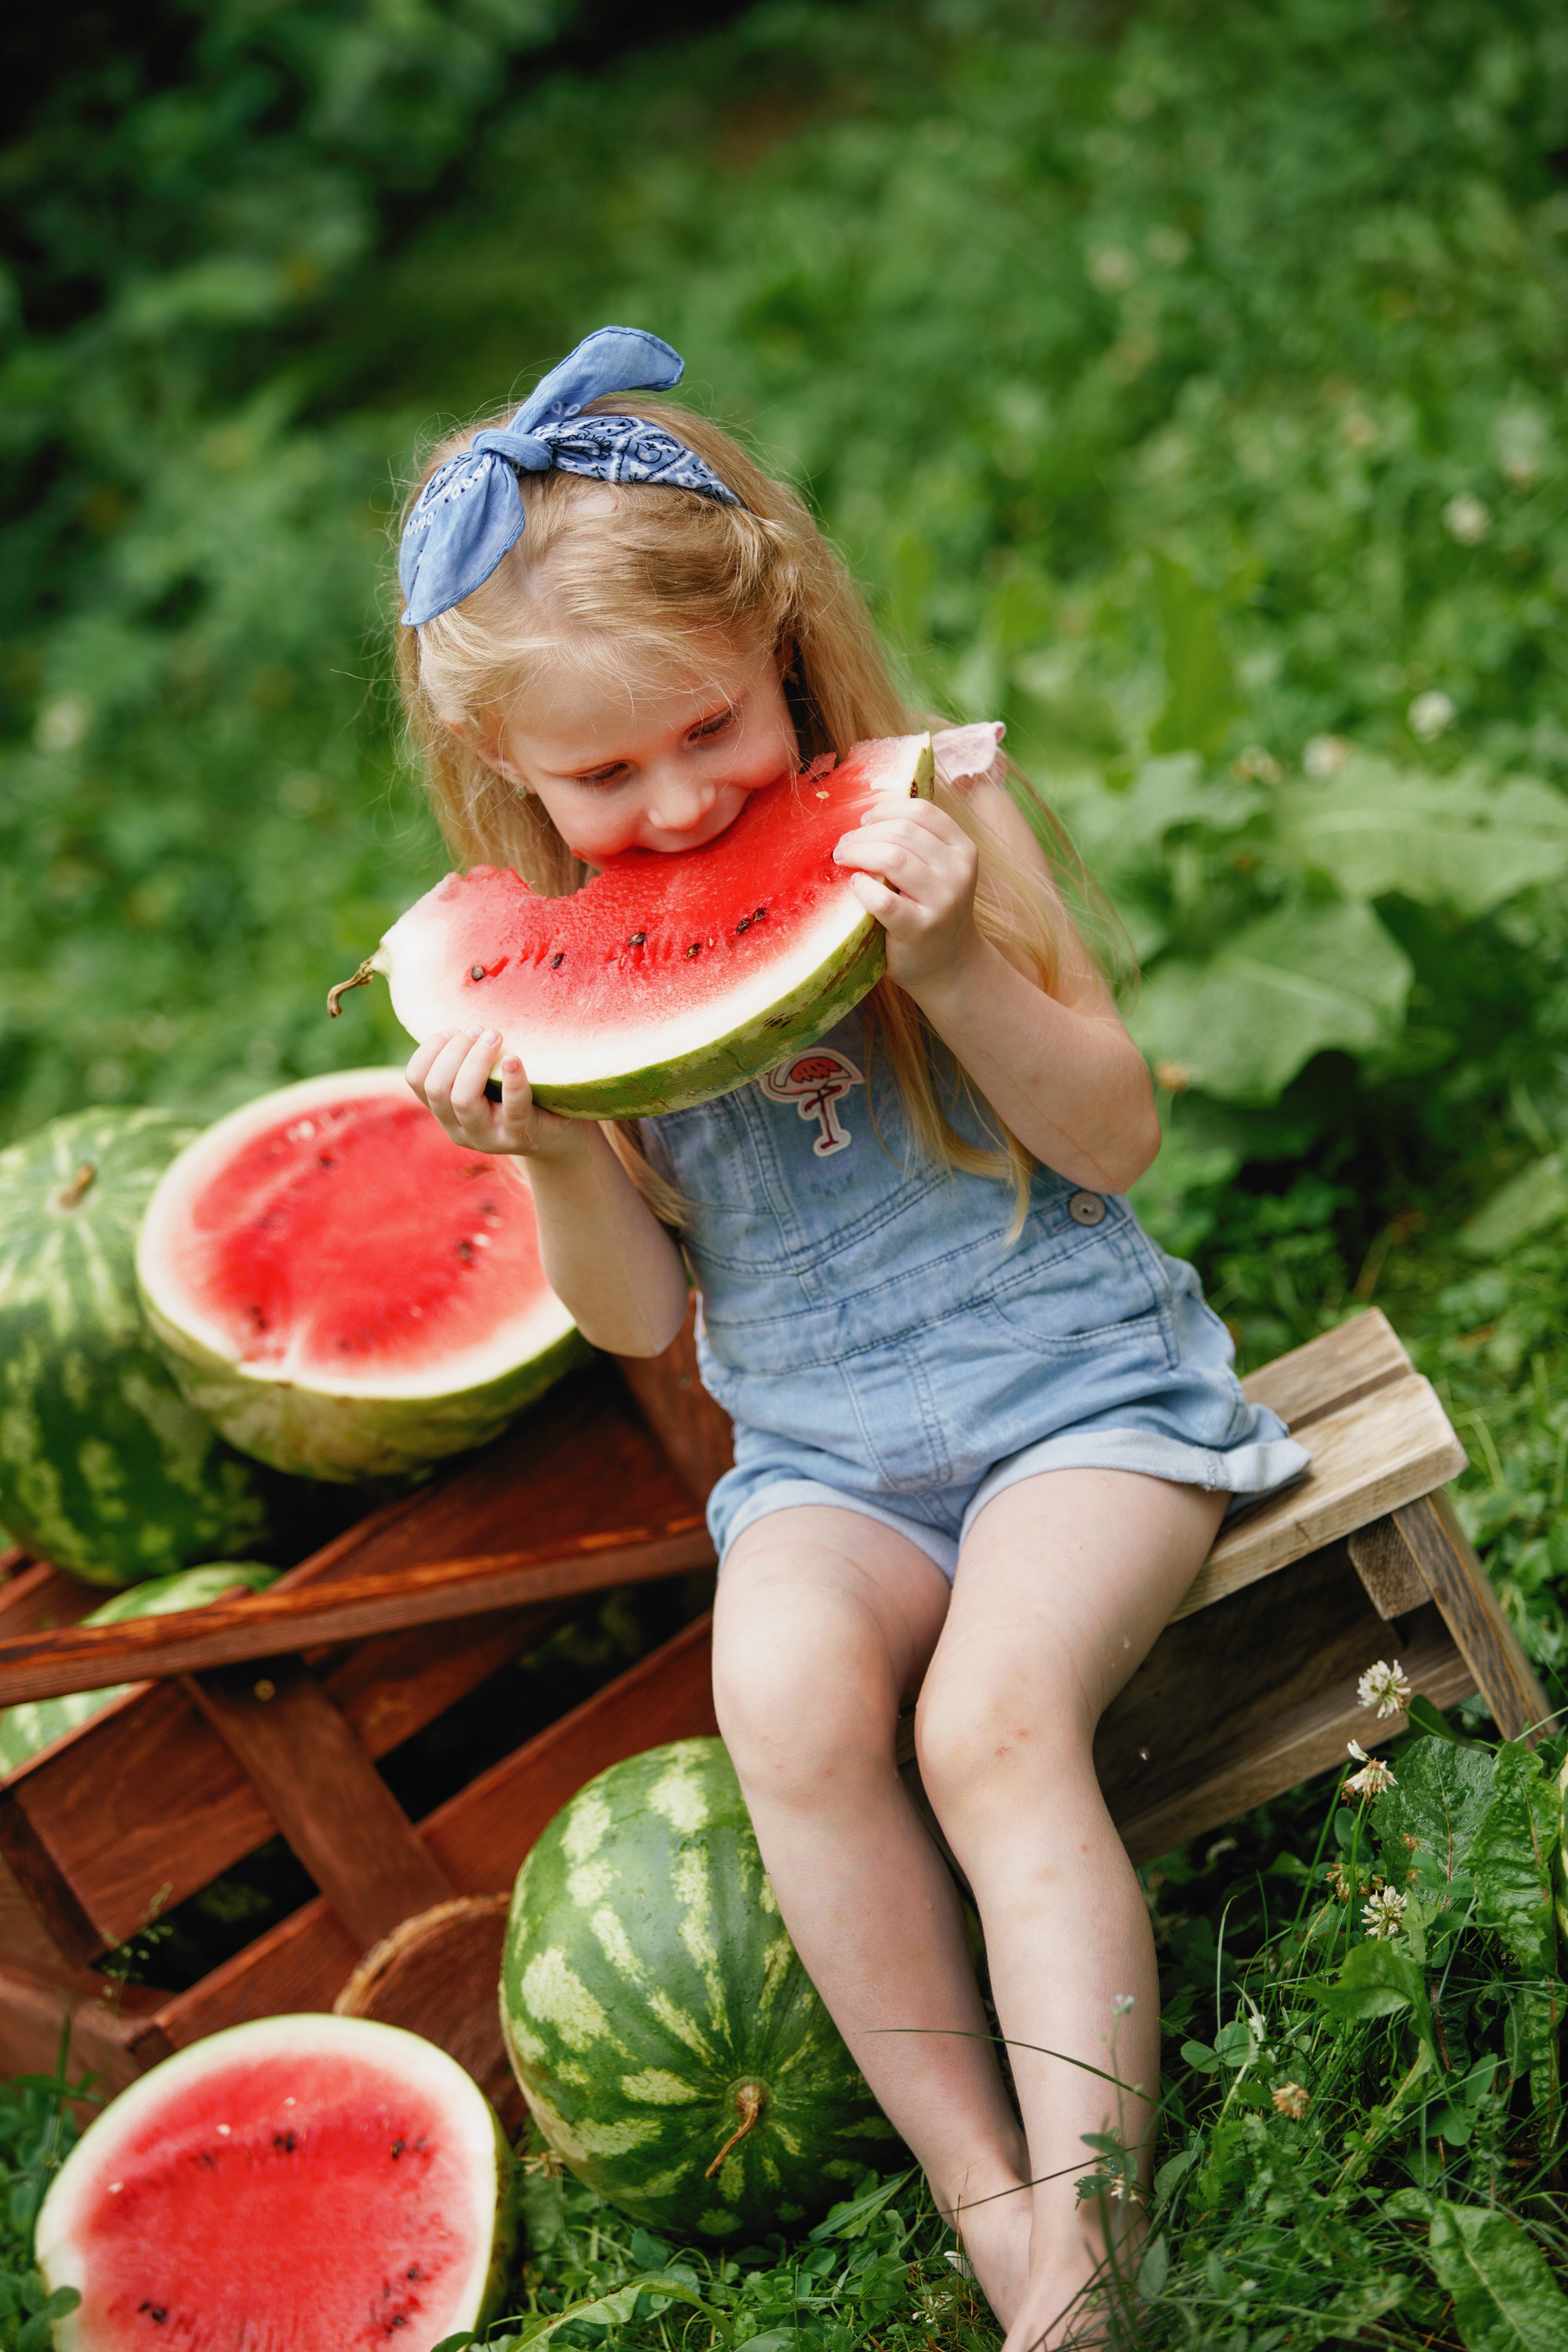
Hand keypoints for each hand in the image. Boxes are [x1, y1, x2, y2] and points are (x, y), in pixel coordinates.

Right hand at [406, 1028, 576, 1157]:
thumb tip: (458, 1021)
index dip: (429, 1049)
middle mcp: (458, 1129)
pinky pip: (512, 1109)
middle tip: (480, 1030)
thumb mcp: (483, 1082)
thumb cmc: (513, 1098)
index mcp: (443, 1111)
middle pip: (437, 1087)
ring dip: (476, 1060)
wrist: (554, 1134)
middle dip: (455, 1051)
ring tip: (494, 1036)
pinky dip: (512, 1081)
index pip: (416, 1079)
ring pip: (463, 1100)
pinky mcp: (519, 1137)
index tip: (453, 1029)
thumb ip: (464, 1061)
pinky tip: (513, 1059)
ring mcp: (487, 1138)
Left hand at [832, 797, 983, 993]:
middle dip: (864, 833)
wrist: (948, 965)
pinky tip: (855, 886)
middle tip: (844, 845)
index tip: (864, 821)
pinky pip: (882, 899)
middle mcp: (958, 872)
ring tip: (842, 859)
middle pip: (902, 832)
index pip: (921, 811)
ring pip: (892, 858)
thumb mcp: (937, 871)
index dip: (885, 810)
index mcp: (963, 849)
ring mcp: (941, 901)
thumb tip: (864, 815)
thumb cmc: (930, 910)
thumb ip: (916, 843)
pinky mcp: (919, 928)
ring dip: (858, 853)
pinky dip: (862, 888)